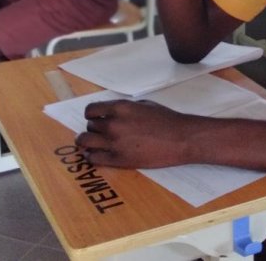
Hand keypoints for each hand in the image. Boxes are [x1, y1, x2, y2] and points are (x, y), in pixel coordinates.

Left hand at [76, 100, 195, 168]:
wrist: (181, 139)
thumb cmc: (167, 120)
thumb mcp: (145, 105)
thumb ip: (125, 108)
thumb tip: (113, 113)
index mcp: (120, 108)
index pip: (91, 110)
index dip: (92, 115)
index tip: (96, 119)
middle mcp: (113, 124)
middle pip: (89, 126)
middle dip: (95, 129)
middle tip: (103, 133)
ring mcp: (114, 143)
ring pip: (85, 142)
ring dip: (88, 143)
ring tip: (94, 144)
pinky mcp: (118, 160)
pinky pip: (93, 158)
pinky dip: (92, 156)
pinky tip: (97, 155)